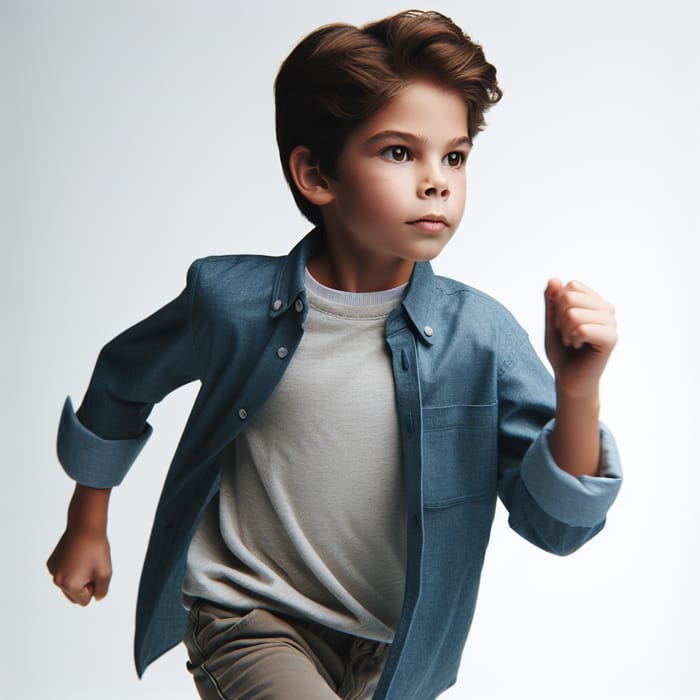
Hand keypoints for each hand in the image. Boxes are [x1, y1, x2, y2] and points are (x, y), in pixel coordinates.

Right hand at [47, 484, 112, 605]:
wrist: (85, 526)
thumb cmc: (96, 549)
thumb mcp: (106, 573)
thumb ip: (102, 591)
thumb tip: (97, 598)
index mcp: (70, 585)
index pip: (85, 601)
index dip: (94, 587)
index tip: (95, 571)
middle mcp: (57, 581)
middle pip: (75, 595)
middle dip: (85, 585)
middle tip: (91, 566)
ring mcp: (53, 571)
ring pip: (69, 585)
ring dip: (78, 577)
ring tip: (85, 560)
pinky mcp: (51, 563)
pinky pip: (63, 573)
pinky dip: (71, 568)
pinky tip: (76, 555)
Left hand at [544, 278, 616, 399]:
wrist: (570, 379)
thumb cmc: (563, 352)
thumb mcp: (552, 322)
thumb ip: (552, 301)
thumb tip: (554, 279)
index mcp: (595, 301)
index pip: (571, 286)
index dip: (558, 304)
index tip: (562, 323)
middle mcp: (606, 308)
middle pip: (570, 297)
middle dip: (559, 318)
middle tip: (567, 334)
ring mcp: (611, 322)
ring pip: (573, 313)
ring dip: (565, 331)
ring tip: (573, 341)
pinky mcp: (611, 338)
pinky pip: (582, 328)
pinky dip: (573, 339)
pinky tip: (579, 346)